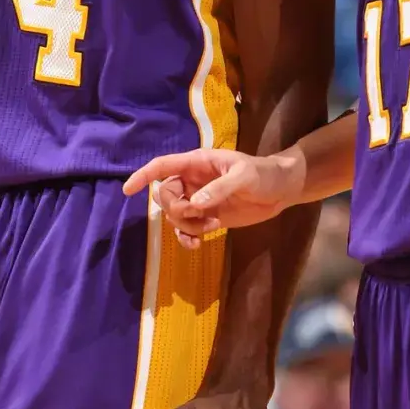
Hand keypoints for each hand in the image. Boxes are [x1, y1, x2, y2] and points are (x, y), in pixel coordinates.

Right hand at [124, 149, 300, 247]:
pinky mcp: (207, 217)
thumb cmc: (264, 174)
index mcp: (197, 163)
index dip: (143, 176)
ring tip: (212, 225)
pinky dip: (187, 238)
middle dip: (176, 209)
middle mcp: (192, 181)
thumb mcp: (245, 176)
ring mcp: (199, 200)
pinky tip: (197, 245)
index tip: (128, 190)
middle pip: (164, 195)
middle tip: (199, 214)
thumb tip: (196, 204)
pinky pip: (185, 229)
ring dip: (186, 224)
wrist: (281, 190)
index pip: (162, 166)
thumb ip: (220, 188)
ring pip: (173, 215)